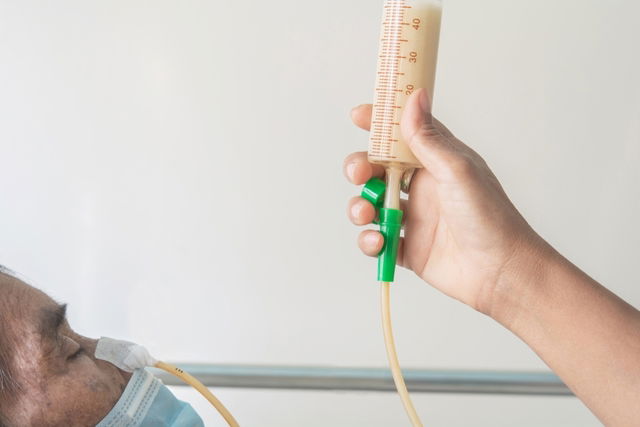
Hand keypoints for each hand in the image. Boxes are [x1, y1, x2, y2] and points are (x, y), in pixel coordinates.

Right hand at [344, 89, 544, 313]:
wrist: (500, 272)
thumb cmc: (490, 216)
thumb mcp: (456, 170)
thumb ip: (428, 138)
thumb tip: (415, 96)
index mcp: (436, 162)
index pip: (402, 134)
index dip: (379, 123)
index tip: (359, 116)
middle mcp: (422, 187)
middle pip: (377, 169)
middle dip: (360, 168)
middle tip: (360, 174)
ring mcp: (414, 218)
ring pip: (372, 204)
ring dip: (360, 206)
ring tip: (367, 213)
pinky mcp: (408, 248)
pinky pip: (377, 240)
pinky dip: (370, 241)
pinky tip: (379, 243)